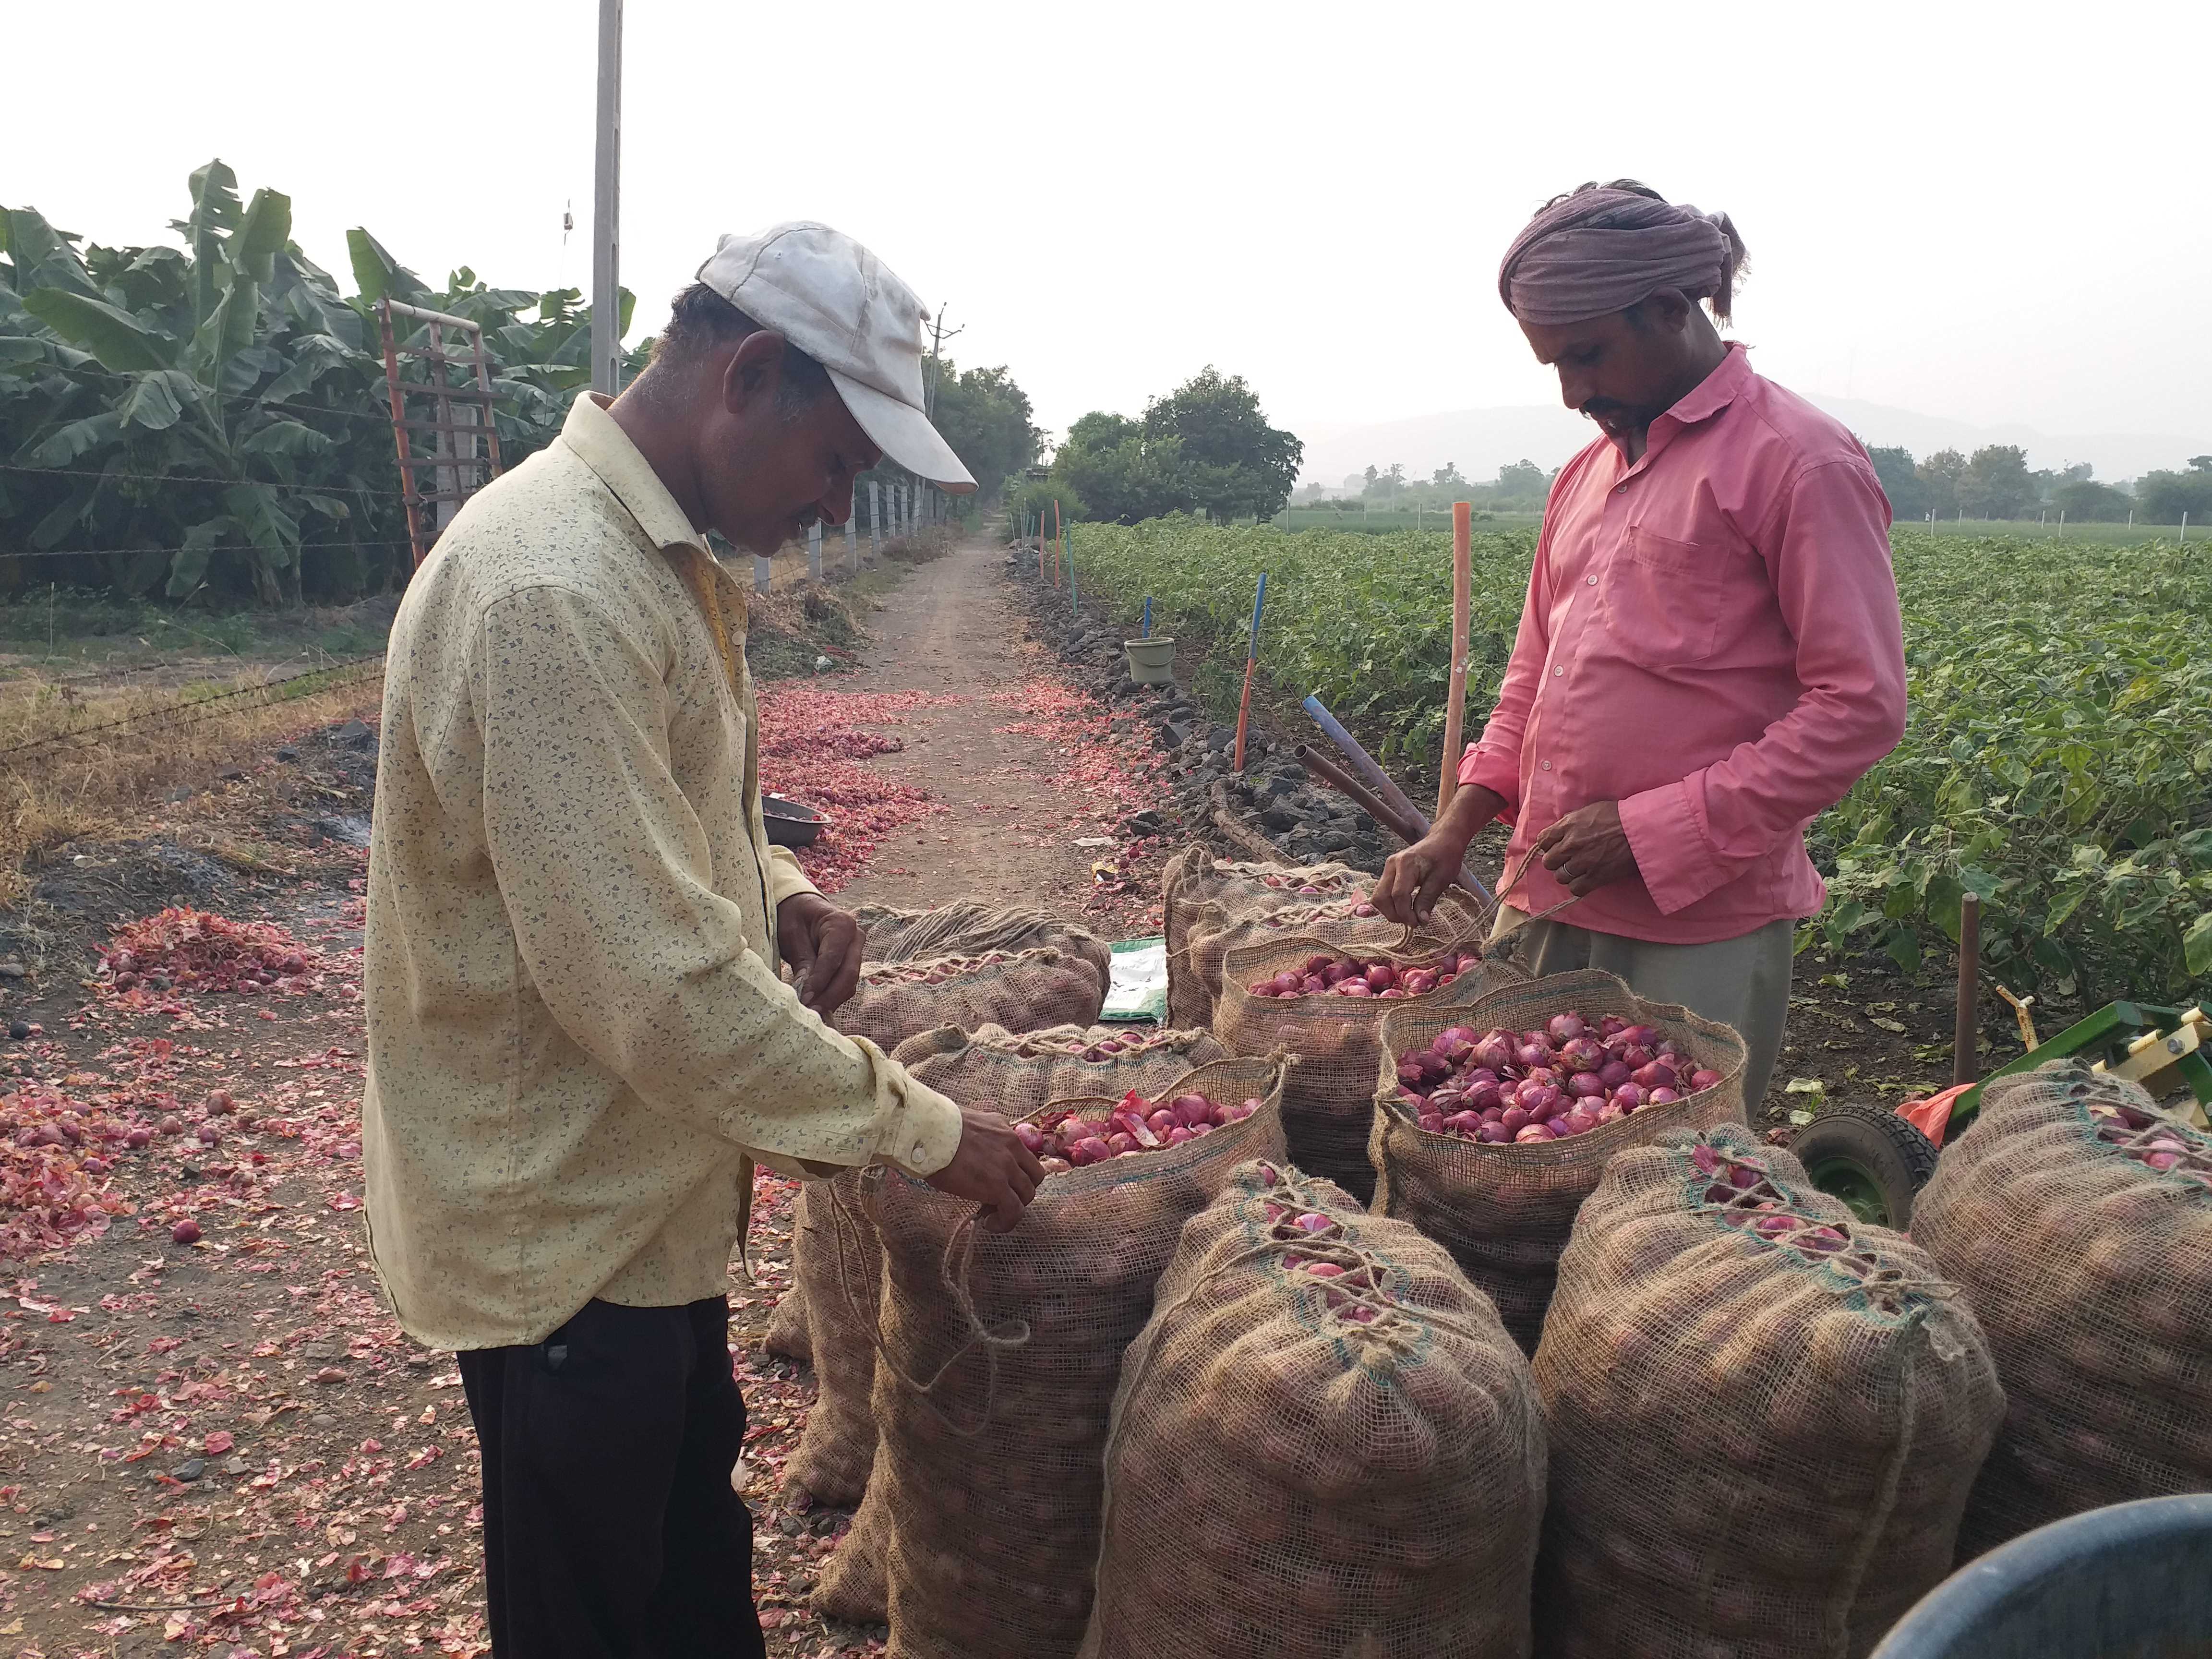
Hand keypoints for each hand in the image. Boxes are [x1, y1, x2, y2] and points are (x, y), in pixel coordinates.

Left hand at [779, 893, 864, 1014]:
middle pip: (848, 974)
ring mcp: (857, 951)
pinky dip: (832, 997)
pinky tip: (818, 1007)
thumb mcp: (792, 935)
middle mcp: (856, 937)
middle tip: (810, 1013)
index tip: (805, 998)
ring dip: (831, 1000)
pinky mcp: (852, 964)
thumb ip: (802, 962)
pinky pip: (846, 985)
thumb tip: (805, 992)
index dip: (820, 981)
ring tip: (811, 1014)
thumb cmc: (794, 917)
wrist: (801, 908)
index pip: (833, 959)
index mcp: (842, 924)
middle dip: (829, 997)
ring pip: (850, 983)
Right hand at [924, 1108, 1045, 1232]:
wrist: (928, 1133)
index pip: (1023, 1154)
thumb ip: (980, 1134)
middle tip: (999, 1198)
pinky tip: (989, 1224)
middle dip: (1020, 1190)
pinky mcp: (997, 1186)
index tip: (997, 1182)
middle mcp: (1011, 1145)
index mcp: (1004, 1128)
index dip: (1015, 1172)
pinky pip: (1014, 1210)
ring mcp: (1007, 1166)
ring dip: (1013, 1207)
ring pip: (1027, 1194)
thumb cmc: (936, 1129)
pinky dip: (1006, 1221)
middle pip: (1034, 1175)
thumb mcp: (968, 1122)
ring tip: (991, 1214)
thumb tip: (972, 1149)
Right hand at [1371, 784, 1502, 925]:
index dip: (1406, 913)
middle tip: (1412, 922)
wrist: (1443, 841)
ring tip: (1408, 916)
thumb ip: (1427, 900)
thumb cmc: (1445, 858)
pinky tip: (1405, 908)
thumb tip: (1420, 921)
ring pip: (1378, 897)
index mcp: (1406, 863)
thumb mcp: (1441, 880)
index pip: (1398, 895)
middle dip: (1394, 915)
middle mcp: (1392, 865)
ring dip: (1390, 911)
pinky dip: (1391, 904)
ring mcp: (1388, 868)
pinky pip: (1383, 893)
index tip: (1417, 923)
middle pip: (1381, 897)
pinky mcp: (1389, 872)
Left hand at [1533, 800, 1638, 896]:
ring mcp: (1583, 862)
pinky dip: (1578, 886)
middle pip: (1549, 861)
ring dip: (1567, 874)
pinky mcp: (1596, 877)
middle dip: (1556, 860)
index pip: (1542, 840)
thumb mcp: (1589, 810)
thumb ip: (1571, 821)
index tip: (1556, 846)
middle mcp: (1571, 844)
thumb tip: (1561, 829)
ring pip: (1560, 876)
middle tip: (1567, 859)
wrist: (1640, 829)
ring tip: (1577, 870)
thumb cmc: (1618, 816)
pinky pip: (1575, 888)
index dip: (1548, 845)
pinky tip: (1585, 880)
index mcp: (1568, 825)